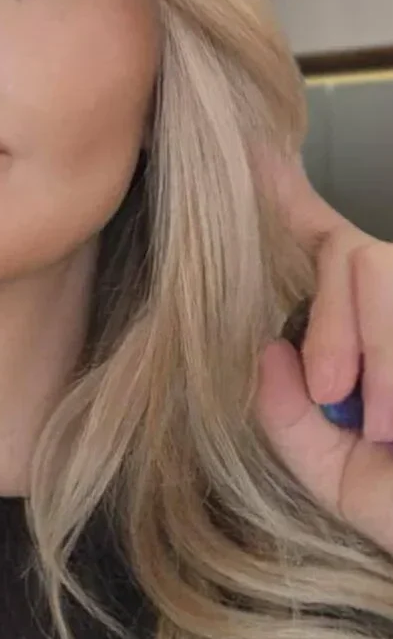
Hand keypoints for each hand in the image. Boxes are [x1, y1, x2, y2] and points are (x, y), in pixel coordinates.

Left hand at [255, 233, 392, 555]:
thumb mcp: (333, 473)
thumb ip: (287, 416)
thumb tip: (269, 347)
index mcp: (364, 337)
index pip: (329, 249)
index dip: (293, 201)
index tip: (258, 165)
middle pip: (354, 255)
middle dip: (335, 324)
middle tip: (333, 393)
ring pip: (383, 269)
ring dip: (378, 351)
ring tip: (387, 425)